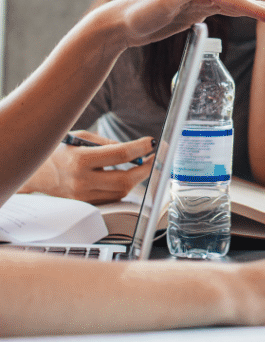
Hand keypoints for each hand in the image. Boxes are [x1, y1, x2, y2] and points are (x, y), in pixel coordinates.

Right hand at [19, 131, 154, 202]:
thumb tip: (134, 150)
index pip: (121, 155)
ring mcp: (82, 196)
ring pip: (121, 192)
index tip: (152, 142)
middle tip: (154, 157)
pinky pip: (111, 198)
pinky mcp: (84, 204)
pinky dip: (123, 187)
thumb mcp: (81, 138)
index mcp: (80, 160)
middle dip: (146, 168)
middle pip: (125, 180)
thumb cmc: (58, 151)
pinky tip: (127, 176)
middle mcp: (81, 181)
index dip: (142, 148)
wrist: (33, 173)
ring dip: (137, 178)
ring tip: (143, 165)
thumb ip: (108, 143)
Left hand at [107, 0, 264, 49]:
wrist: (117, 22)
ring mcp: (202, 3)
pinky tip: (252, 15)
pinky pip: (228, 14)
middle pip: (246, 4)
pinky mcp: (195, 12)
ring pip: (240, 8)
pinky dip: (245, 15)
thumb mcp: (165, 0)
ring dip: (263, 12)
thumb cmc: (137, 11)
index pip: (242, 3)